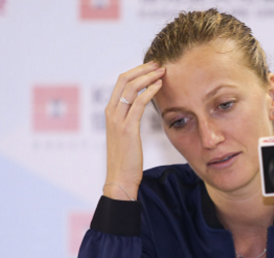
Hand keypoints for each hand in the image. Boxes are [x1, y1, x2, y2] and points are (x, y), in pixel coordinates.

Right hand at [103, 62, 165, 200]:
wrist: (120, 178)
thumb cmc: (127, 159)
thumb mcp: (126, 134)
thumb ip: (130, 119)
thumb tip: (140, 108)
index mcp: (110, 112)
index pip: (121, 82)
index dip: (136, 71)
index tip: (151, 67)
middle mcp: (111, 112)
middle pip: (124, 80)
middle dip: (142, 69)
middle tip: (158, 64)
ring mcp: (117, 120)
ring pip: (131, 88)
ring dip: (148, 77)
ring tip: (162, 72)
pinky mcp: (127, 128)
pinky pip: (139, 104)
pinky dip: (150, 92)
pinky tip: (160, 86)